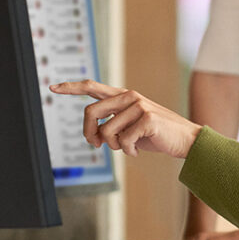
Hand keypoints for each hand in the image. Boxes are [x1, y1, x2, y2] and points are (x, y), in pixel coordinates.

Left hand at [50, 80, 201, 158]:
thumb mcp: (130, 127)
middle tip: (96, 145)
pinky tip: (139, 150)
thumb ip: (111, 124)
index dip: (71, 87)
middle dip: (88, 133)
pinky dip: (128, 152)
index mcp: (122, 96)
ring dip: (114, 146)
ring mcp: (139, 106)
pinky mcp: (147, 118)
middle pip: (90, 112)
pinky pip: (124, 142)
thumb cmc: (155, 135)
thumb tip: (93, 135)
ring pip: (106, 132)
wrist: (185, 140)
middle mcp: (129, 96)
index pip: (91, 87)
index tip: (53, 87)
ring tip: (129, 147)